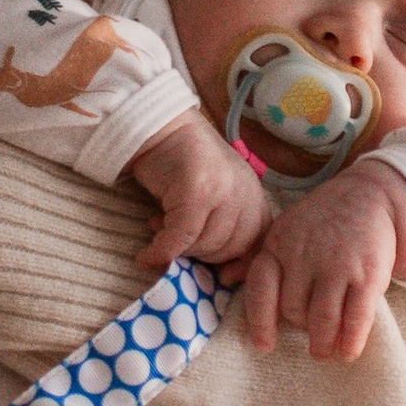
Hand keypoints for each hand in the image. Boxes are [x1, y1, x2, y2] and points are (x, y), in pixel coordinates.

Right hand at [129, 113, 271, 275]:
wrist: (160, 127)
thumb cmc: (183, 163)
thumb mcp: (215, 193)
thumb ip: (223, 223)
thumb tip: (221, 272)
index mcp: (253, 194)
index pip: (259, 240)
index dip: (242, 264)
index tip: (223, 277)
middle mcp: (243, 192)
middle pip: (229, 248)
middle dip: (201, 256)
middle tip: (178, 245)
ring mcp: (222, 191)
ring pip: (204, 244)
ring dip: (178, 250)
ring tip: (159, 232)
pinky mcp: (196, 192)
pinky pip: (180, 238)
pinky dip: (161, 251)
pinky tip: (146, 256)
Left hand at [240, 159, 405, 360]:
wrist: (369, 195)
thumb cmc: (321, 222)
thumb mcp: (286, 231)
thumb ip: (259, 257)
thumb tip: (224, 279)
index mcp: (279, 243)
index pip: (260, 288)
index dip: (260, 321)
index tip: (265, 345)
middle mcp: (304, 254)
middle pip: (292, 309)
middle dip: (300, 327)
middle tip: (309, 332)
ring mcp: (337, 265)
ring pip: (321, 320)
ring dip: (321, 344)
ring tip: (323, 352)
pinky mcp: (368, 274)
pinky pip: (355, 318)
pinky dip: (350, 342)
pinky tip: (347, 352)